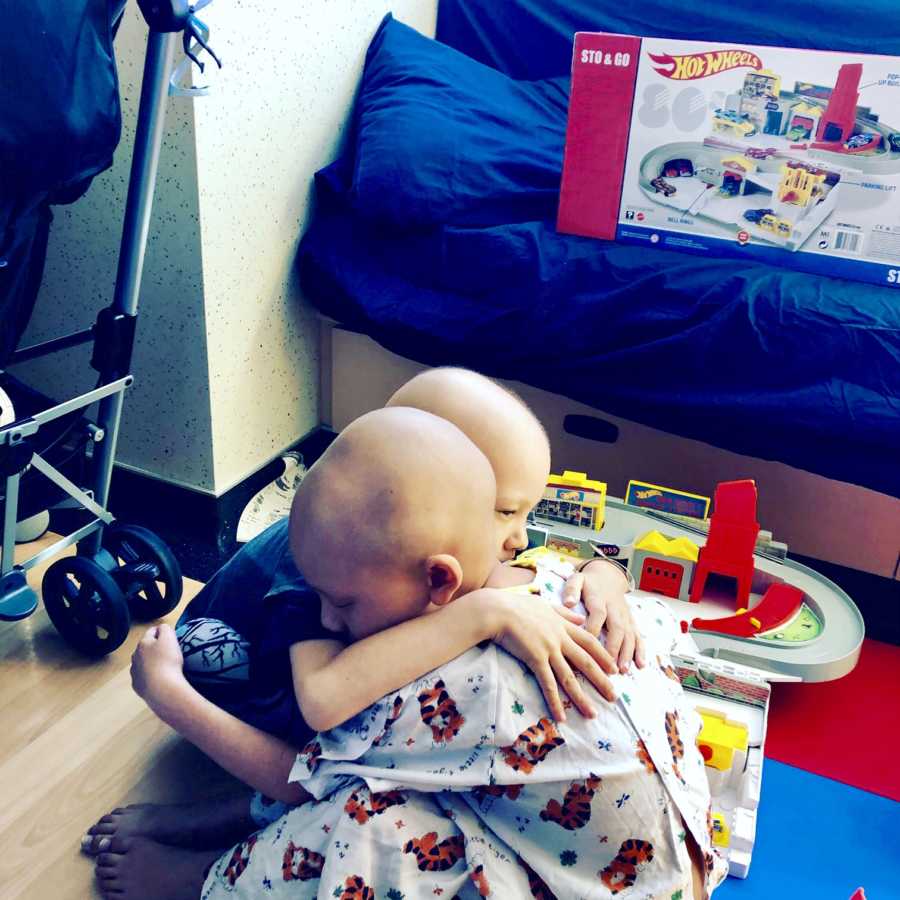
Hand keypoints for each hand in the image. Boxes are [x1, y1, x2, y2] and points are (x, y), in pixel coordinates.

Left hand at [130, 624, 186, 716]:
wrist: (162, 689)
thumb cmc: (167, 661)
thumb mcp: (169, 638)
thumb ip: (165, 628)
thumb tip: (161, 628)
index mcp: (143, 643)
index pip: (151, 631)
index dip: (161, 631)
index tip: (171, 635)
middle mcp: (135, 657)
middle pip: (145, 648)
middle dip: (155, 648)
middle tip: (169, 652)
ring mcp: (135, 673)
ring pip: (143, 663)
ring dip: (151, 663)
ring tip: (164, 667)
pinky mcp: (137, 686)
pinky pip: (144, 678)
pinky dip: (150, 677)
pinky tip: (159, 679)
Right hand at [482, 589, 617, 720]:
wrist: (498, 610)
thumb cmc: (516, 605)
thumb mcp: (545, 604)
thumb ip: (564, 612)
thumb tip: (581, 617)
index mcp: (562, 625)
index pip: (589, 642)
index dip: (603, 656)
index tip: (614, 669)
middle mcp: (559, 638)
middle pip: (586, 662)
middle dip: (601, 680)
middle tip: (614, 697)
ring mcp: (548, 650)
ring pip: (569, 677)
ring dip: (582, 698)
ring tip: (593, 714)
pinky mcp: (535, 659)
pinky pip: (547, 684)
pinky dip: (555, 701)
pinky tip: (562, 716)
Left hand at [562, 561, 645, 671]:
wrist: (608, 576)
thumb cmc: (588, 583)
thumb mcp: (577, 580)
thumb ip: (572, 590)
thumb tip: (568, 603)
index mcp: (599, 599)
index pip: (598, 614)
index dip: (594, 628)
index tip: (588, 644)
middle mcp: (615, 608)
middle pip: (617, 627)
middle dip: (614, 646)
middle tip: (609, 665)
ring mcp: (625, 616)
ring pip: (629, 634)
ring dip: (627, 652)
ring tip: (623, 669)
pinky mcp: (631, 622)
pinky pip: (638, 636)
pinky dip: (641, 650)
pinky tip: (640, 664)